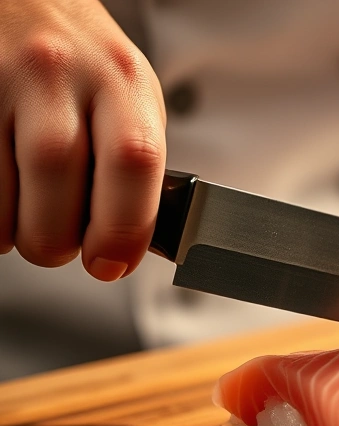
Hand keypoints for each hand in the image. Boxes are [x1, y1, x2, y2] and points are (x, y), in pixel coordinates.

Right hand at [0, 0, 165, 280]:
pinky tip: (0, 196)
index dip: (123, 226)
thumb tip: (129, 240)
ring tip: (24, 218)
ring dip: (11, 229)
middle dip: (56, 237)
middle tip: (57, 245)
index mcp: (122, 80)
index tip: (110, 262)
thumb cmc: (79, 58)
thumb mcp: (127, 94)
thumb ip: (133, 161)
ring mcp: (1, 79)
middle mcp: (60, 73)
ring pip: (1, 189)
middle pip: (57, 177)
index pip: (133, 161)